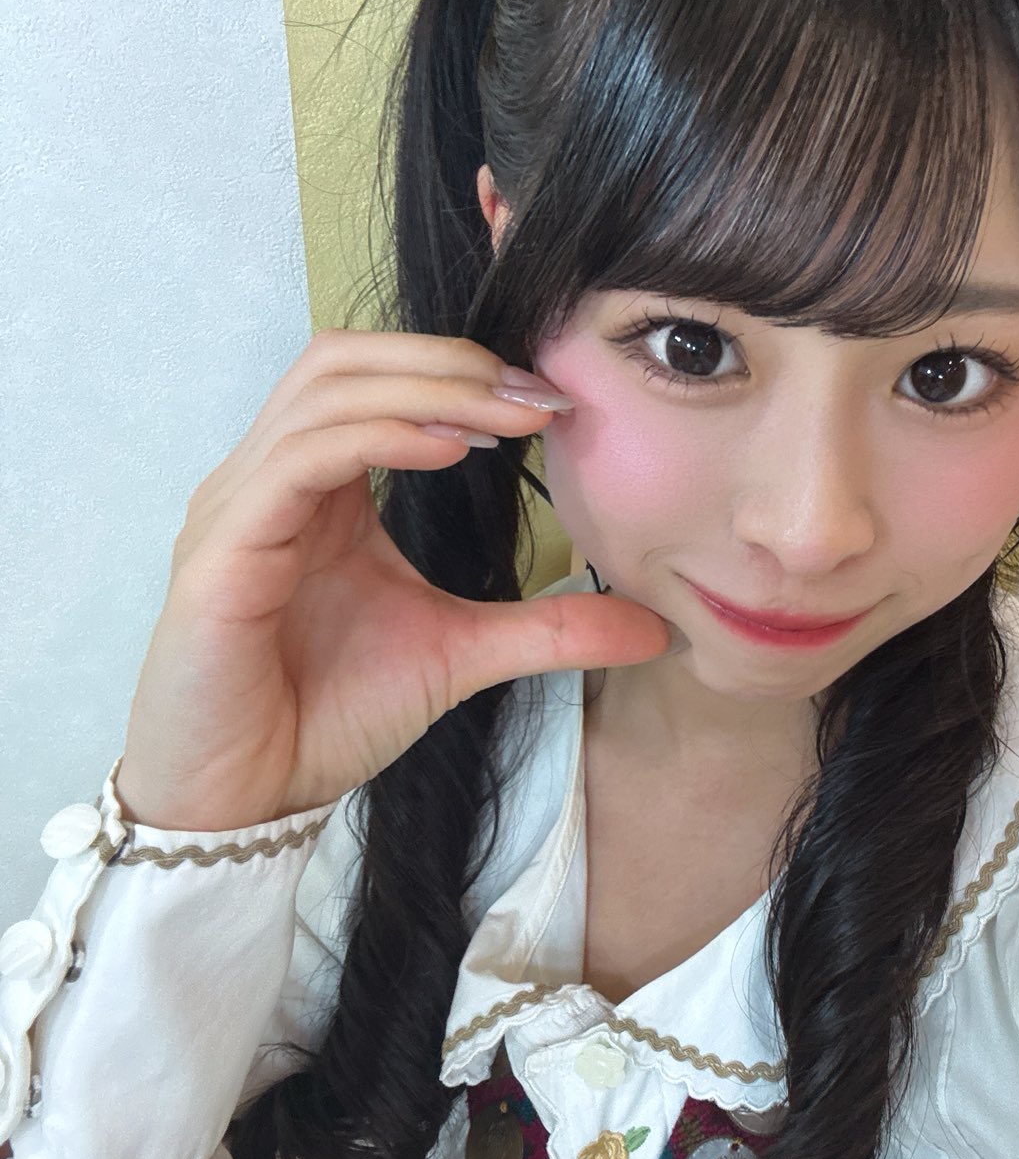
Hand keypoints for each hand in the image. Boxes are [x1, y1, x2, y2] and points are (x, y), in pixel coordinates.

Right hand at [113, 329, 670, 830]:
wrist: (248, 800)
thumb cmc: (326, 717)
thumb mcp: (461, 654)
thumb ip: (549, 628)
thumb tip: (655, 627)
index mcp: (318, 487)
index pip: (375, 376)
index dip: (462, 370)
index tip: (551, 403)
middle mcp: (269, 478)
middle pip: (343, 358)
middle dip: (447, 362)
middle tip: (536, 397)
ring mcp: (239, 507)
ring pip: (324, 392)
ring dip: (423, 389)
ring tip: (501, 418)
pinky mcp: (224, 552)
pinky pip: (298, 461)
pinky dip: (375, 438)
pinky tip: (446, 452)